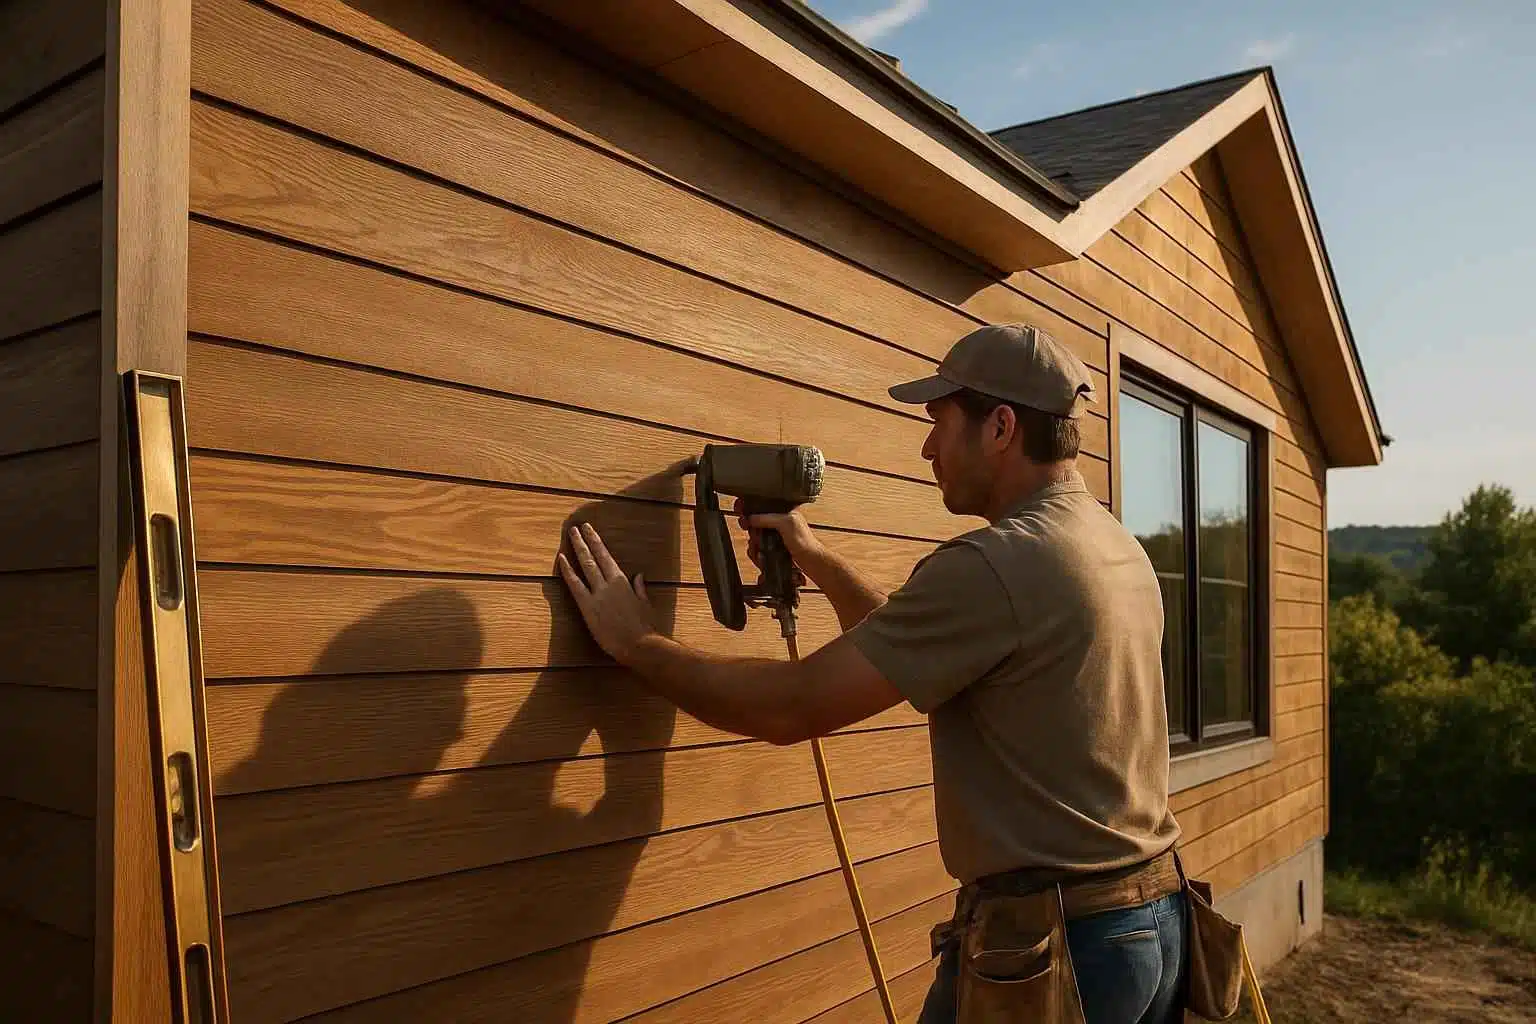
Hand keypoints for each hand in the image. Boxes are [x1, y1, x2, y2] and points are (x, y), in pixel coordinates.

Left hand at [556, 523, 657, 664]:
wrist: (639, 645)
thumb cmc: (644, 628)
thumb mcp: (645, 604)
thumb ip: (640, 588)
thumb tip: (639, 575)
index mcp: (623, 582)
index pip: (606, 556)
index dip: (596, 541)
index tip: (590, 530)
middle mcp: (609, 583)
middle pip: (594, 556)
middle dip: (585, 540)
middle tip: (576, 527)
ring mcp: (598, 594)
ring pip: (585, 564)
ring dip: (577, 547)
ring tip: (570, 535)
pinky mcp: (588, 607)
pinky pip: (575, 585)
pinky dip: (568, 571)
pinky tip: (561, 559)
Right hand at [732, 500, 822, 578]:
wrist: (809, 560)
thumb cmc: (804, 540)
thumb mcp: (786, 522)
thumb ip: (767, 518)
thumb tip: (751, 517)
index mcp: (781, 512)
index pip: (760, 506)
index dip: (748, 508)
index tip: (740, 511)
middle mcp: (776, 523)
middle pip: (753, 524)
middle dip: (750, 530)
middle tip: (752, 533)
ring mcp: (773, 537)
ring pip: (754, 539)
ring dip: (754, 545)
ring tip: (760, 549)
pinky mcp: (773, 549)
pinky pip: (758, 550)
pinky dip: (758, 554)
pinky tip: (762, 557)